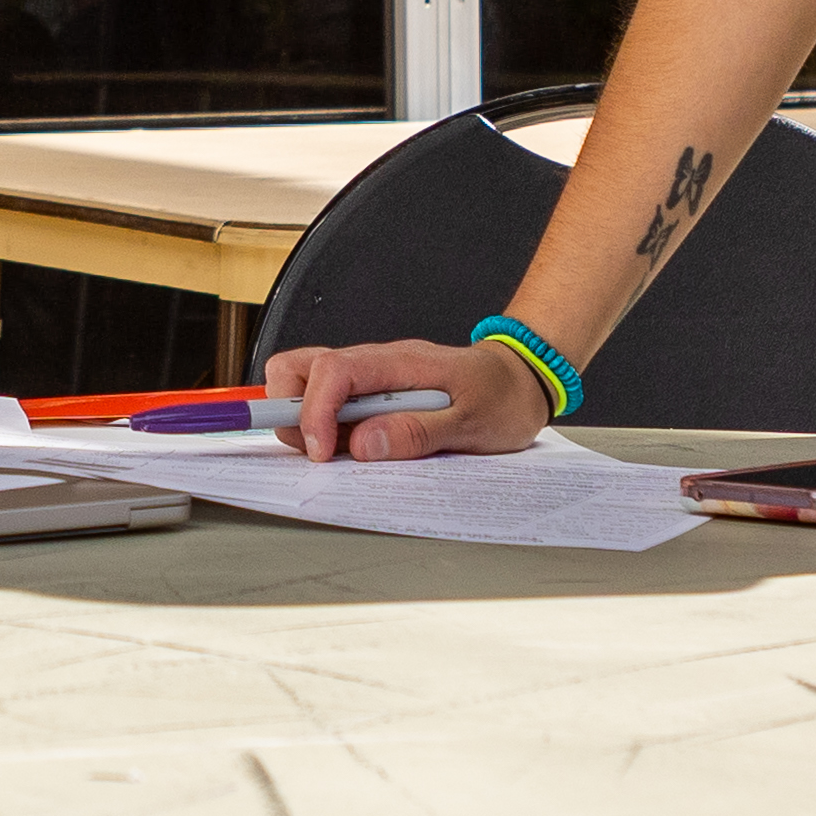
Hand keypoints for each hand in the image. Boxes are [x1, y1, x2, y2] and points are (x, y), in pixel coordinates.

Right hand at [259, 335, 553, 463]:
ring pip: (308, 382)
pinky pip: (332, 401)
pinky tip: (357, 447)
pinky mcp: (373, 392)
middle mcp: (378, 362)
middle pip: (301, 366)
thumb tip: (364, 443)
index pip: (333, 371)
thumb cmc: (505, 397)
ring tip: (340, 452)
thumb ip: (418, 432)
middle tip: (317, 450)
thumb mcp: (474, 424)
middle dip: (291, 409)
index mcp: (401, 362)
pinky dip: (329, 426)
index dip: (314, 411)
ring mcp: (372, 376)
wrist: (523, 380)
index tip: (320, 451)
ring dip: (308, 420)